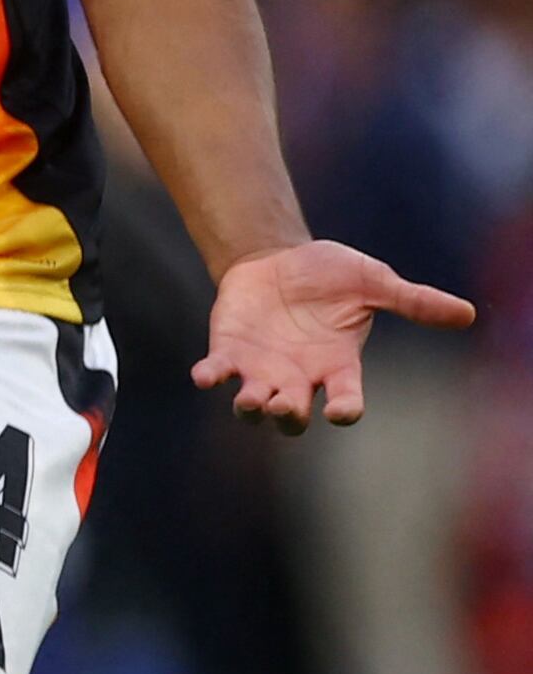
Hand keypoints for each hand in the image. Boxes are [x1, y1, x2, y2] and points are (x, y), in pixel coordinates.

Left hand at [193, 239, 474, 432]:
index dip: (345, 410)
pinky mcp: (228, 351)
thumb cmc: (331, 275)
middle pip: (293, 416)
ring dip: (250, 408)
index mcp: (338, 365)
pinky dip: (210, 377)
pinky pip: (216, 374)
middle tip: (285, 405)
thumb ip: (413, 301)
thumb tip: (467, 313)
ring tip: (251, 400)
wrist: (279, 257)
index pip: (346, 400)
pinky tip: (206, 374)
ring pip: (253, 407)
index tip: (343, 411)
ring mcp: (261, 368)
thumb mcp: (375, 283)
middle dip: (288, 416)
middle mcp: (299, 376)